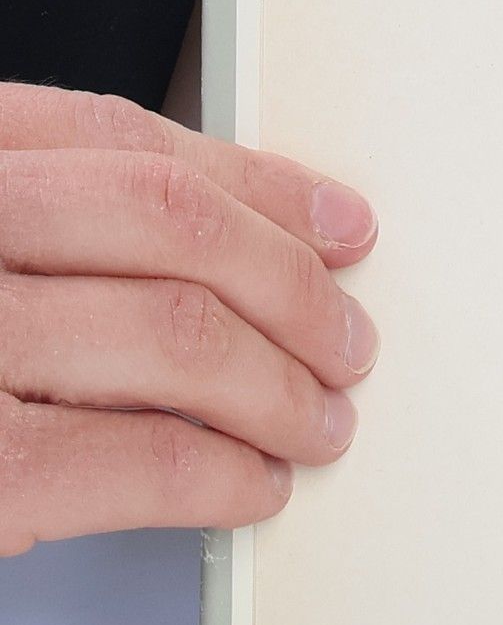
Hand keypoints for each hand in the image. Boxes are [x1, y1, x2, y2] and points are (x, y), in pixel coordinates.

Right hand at [0, 85, 378, 555]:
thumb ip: (35, 223)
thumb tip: (232, 240)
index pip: (121, 140)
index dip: (257, 183)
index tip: (336, 223)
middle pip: (171, 225)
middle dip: (292, 288)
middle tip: (346, 340)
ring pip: (178, 334)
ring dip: (283, 388)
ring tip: (316, 421)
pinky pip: (141, 456)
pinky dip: (224, 473)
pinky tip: (250, 485)